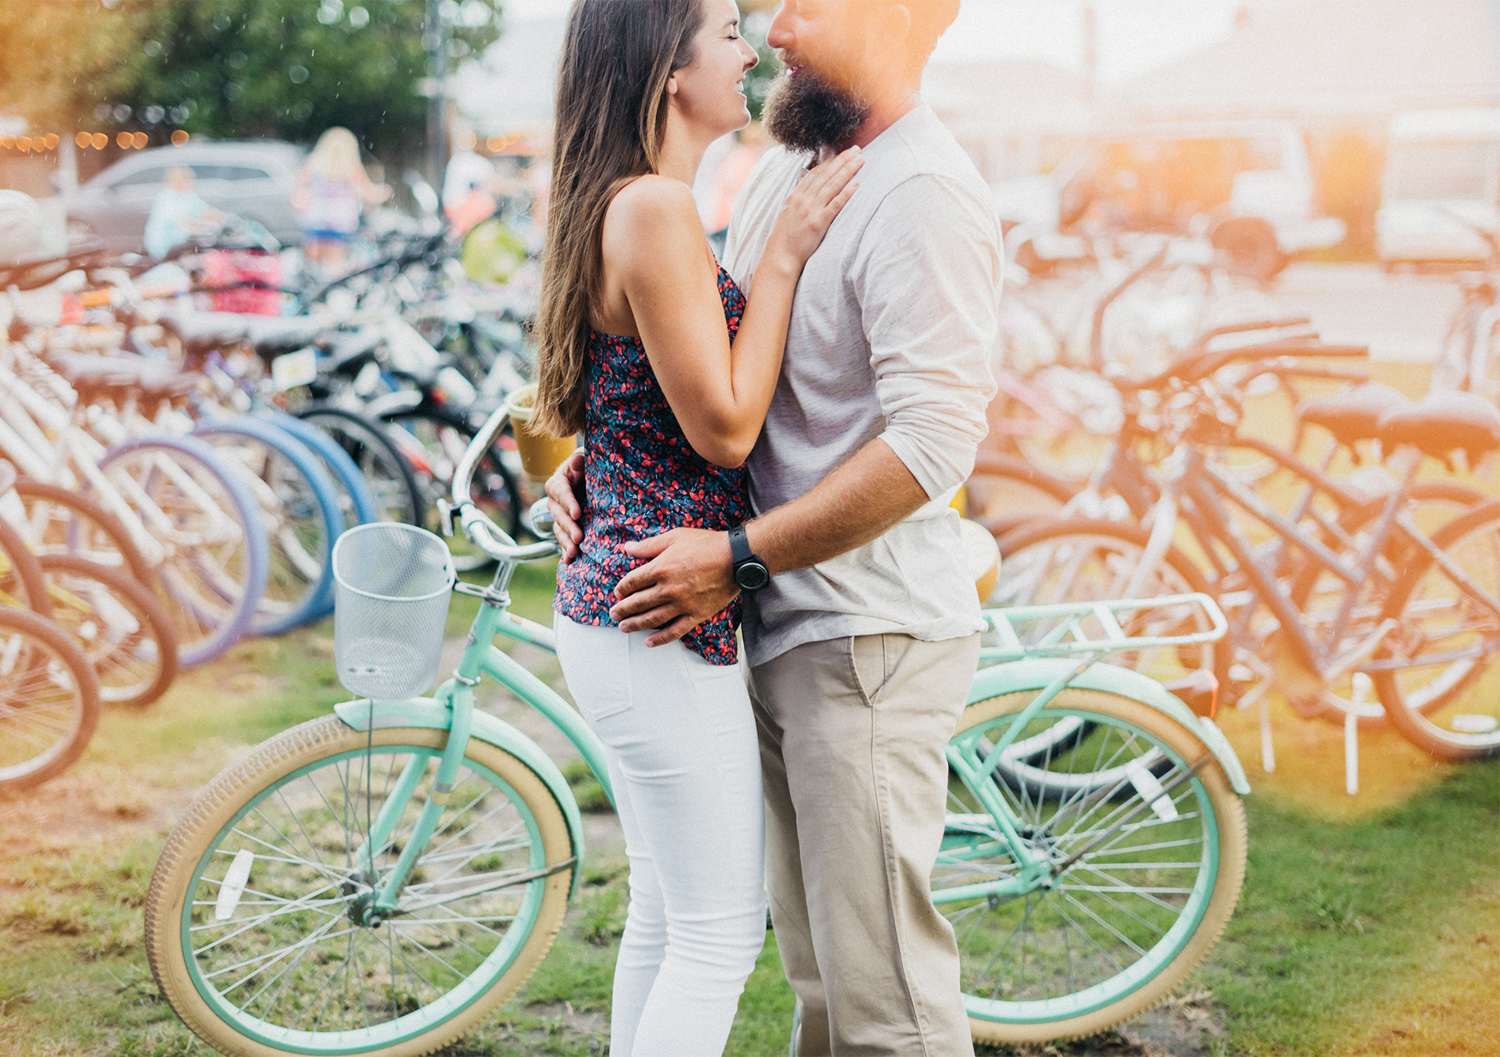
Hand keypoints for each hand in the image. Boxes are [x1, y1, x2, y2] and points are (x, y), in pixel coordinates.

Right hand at [544, 449, 585, 562]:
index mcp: (558, 482)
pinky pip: (562, 540)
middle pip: (559, 514)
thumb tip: (577, 460)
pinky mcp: (565, 527)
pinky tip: (568, 561)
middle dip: (569, 527)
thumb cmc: (588, 467)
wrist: (589, 480)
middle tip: (579, 538)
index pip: (560, 492)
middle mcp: (554, 501)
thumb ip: (580, 460)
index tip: (577, 513)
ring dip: (566, 542)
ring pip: (559, 530)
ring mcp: (559, 515)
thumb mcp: (585, 460)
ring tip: (574, 553)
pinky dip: (565, 550)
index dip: (568, 503)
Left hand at [609, 528, 737, 646]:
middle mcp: (668, 588)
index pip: (632, 581)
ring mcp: (682, 604)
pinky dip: (661, 639)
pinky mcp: (696, 615)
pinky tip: (649, 642)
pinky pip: (675, 631)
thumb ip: (649, 545)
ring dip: (635, 625)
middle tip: (613, 614)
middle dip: (623, 609)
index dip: (621, 588)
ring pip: (652, 619)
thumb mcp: (675, 537)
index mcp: (660, 567)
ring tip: (623, 628)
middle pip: (638, 602)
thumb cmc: (706, 544)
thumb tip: (627, 548)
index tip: (618, 593)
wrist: (737, 558)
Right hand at [768, 145, 862, 264]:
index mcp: (795, 196)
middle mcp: (803, 200)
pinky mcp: (818, 223)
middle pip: (825, 175)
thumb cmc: (785, 237)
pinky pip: (834, 205)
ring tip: (860, 160)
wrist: (780, 256)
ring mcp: (810, 211)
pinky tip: (856, 184)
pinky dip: (846, 193)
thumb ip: (798, 198)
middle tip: (856, 149)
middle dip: (842, 160)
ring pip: (831, 185)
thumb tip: (806, 185)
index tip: (842, 154)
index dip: (830, 162)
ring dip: (847, 171)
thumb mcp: (788, 213)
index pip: (815, 173)